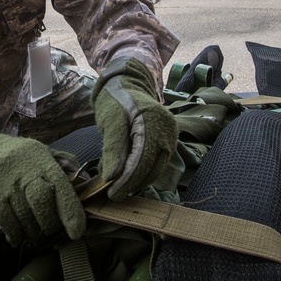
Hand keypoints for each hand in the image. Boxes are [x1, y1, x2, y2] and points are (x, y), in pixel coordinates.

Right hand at [0, 125, 85, 245]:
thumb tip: (85, 179)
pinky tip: (18, 236)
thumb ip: (64, 162)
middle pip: (42, 204)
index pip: (60, 185)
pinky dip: (16, 235)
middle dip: (49, 224)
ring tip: (34, 233)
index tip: (77, 232)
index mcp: (41, 160)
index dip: (70, 210)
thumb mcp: (41, 151)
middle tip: (50, 230)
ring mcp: (6, 186)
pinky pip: (8, 225)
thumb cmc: (18, 157)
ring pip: (26, 218)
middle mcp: (24, 172)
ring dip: (33, 233)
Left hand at [91, 57, 177, 198]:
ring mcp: (170, 137)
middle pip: (152, 169)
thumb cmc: (116, 100)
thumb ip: (113, 149)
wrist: (127, 85)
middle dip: (132, 183)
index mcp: (155, 123)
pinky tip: (125, 172)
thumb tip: (111, 177)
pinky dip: (141, 171)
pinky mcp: (167, 142)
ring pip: (155, 169)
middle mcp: (168, 132)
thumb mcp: (110, 122)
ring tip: (116, 183)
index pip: (143, 161)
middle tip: (112, 193)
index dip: (127, 181)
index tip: (112, 194)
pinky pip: (156, 163)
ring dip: (136, 180)